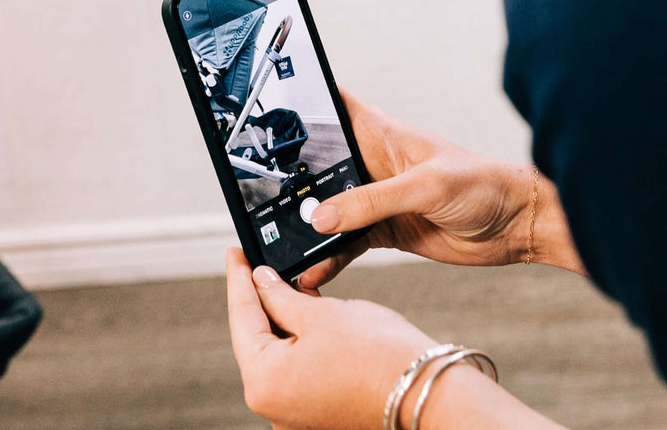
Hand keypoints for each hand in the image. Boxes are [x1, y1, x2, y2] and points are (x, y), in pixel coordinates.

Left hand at [227, 250, 564, 429]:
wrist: (431, 392)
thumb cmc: (381, 355)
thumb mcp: (321, 312)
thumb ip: (282, 295)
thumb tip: (261, 281)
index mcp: (264, 382)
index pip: (242, 318)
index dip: (238, 279)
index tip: (235, 253)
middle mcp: (273, 407)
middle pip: (257, 339)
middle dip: (260, 299)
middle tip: (257, 262)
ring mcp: (296, 415)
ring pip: (279, 354)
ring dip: (282, 319)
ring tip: (284, 281)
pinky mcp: (318, 414)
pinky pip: (298, 369)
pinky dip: (300, 341)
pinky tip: (305, 313)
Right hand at [295, 91, 582, 293]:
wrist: (518, 227)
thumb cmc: (483, 185)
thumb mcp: (424, 186)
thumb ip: (372, 201)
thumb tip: (322, 217)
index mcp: (381, 134)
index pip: (333, 108)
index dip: (303, 104)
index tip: (268, 112)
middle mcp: (373, 164)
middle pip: (321, 165)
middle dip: (292, 177)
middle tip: (261, 193)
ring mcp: (377, 199)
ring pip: (330, 209)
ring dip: (308, 224)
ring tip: (280, 241)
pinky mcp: (386, 232)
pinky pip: (347, 244)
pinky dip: (328, 257)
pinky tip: (312, 269)